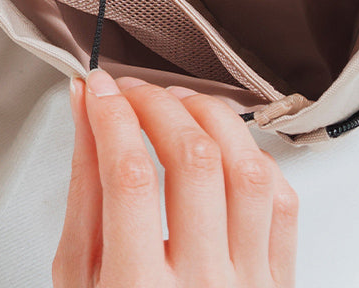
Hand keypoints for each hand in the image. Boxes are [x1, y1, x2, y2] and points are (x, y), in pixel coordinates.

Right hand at [55, 70, 297, 286]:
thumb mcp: (77, 276)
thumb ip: (84, 189)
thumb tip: (86, 112)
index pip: (129, 175)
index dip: (112, 116)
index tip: (99, 89)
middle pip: (194, 162)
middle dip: (158, 105)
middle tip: (132, 92)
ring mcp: (249, 287)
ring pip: (247, 170)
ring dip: (211, 117)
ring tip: (180, 103)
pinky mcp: (279, 283)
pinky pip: (281, 202)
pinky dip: (253, 157)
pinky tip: (223, 147)